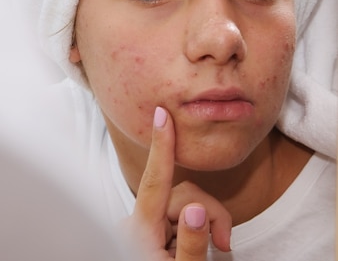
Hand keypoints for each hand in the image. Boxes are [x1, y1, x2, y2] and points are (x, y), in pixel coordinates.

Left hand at [120, 107, 231, 259]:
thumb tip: (197, 210)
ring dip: (201, 225)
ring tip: (210, 251)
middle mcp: (136, 223)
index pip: (154, 182)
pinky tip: (189, 251)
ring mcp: (141, 227)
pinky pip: (174, 219)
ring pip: (181, 206)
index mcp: (139, 231)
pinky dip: (190, 231)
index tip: (160, 115)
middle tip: (226, 243)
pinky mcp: (146, 232)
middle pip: (181, 195)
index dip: (161, 146)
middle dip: (209, 212)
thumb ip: (191, 245)